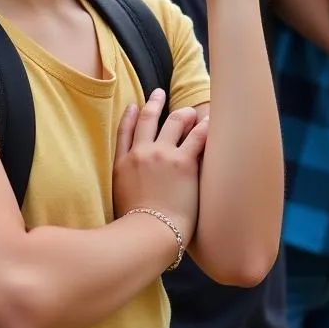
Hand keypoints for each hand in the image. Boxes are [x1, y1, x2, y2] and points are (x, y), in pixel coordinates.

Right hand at [113, 89, 207, 243]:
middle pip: (148, 120)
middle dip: (154, 103)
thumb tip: (134, 190)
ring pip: (174, 123)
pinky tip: (210, 122)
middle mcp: (141, 153)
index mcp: (123, 163)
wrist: (147, 233)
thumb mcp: (118, 200)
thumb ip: (125, 186)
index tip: (136, 106)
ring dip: (183, 113)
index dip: (131, 115)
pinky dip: (204, 128)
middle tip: (159, 93)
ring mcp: (162, 155)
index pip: (125, 131)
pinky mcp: (183, 163)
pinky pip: (197, 138)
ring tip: (191, 111)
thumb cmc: (134, 227)